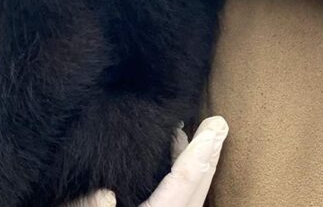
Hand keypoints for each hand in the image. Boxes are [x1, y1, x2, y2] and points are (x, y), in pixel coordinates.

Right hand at [64, 117, 228, 206]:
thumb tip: (105, 195)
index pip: (184, 183)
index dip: (200, 152)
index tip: (216, 126)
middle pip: (196, 189)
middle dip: (207, 155)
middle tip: (217, 124)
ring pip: (191, 199)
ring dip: (195, 168)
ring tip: (191, 140)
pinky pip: (181, 205)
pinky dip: (183, 185)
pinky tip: (171, 173)